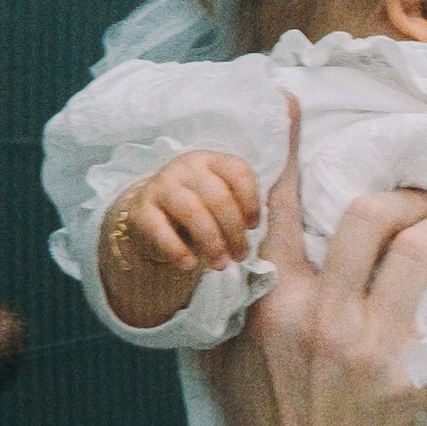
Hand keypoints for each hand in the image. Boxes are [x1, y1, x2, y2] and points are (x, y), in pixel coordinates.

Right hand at [101, 150, 264, 328]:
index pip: (238, 171)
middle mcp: (186, 167)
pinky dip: (177, 250)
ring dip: (211, 243)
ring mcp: (162, 185)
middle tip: (241, 256)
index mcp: (212, 160)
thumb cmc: (202, 210)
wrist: (154, 221)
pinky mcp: (141, 210)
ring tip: (221, 265)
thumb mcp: (226, 198)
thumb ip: (249, 195)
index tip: (254, 227)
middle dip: (234, 231)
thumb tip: (284, 176)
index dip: (251, 200)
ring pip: (192, 211)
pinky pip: (160, 229)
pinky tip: (190, 265)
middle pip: (218, 196)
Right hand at [209, 104, 426, 425]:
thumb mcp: (221, 368)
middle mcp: (320, 314)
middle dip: (410, 191)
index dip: (290, 147)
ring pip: (423, 246)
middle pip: (372, 213)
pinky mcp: (418, 375)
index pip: (279, 206)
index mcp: (267, 305)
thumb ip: (223, 307)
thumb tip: (222, 254)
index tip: (294, 101)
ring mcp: (372, 344)